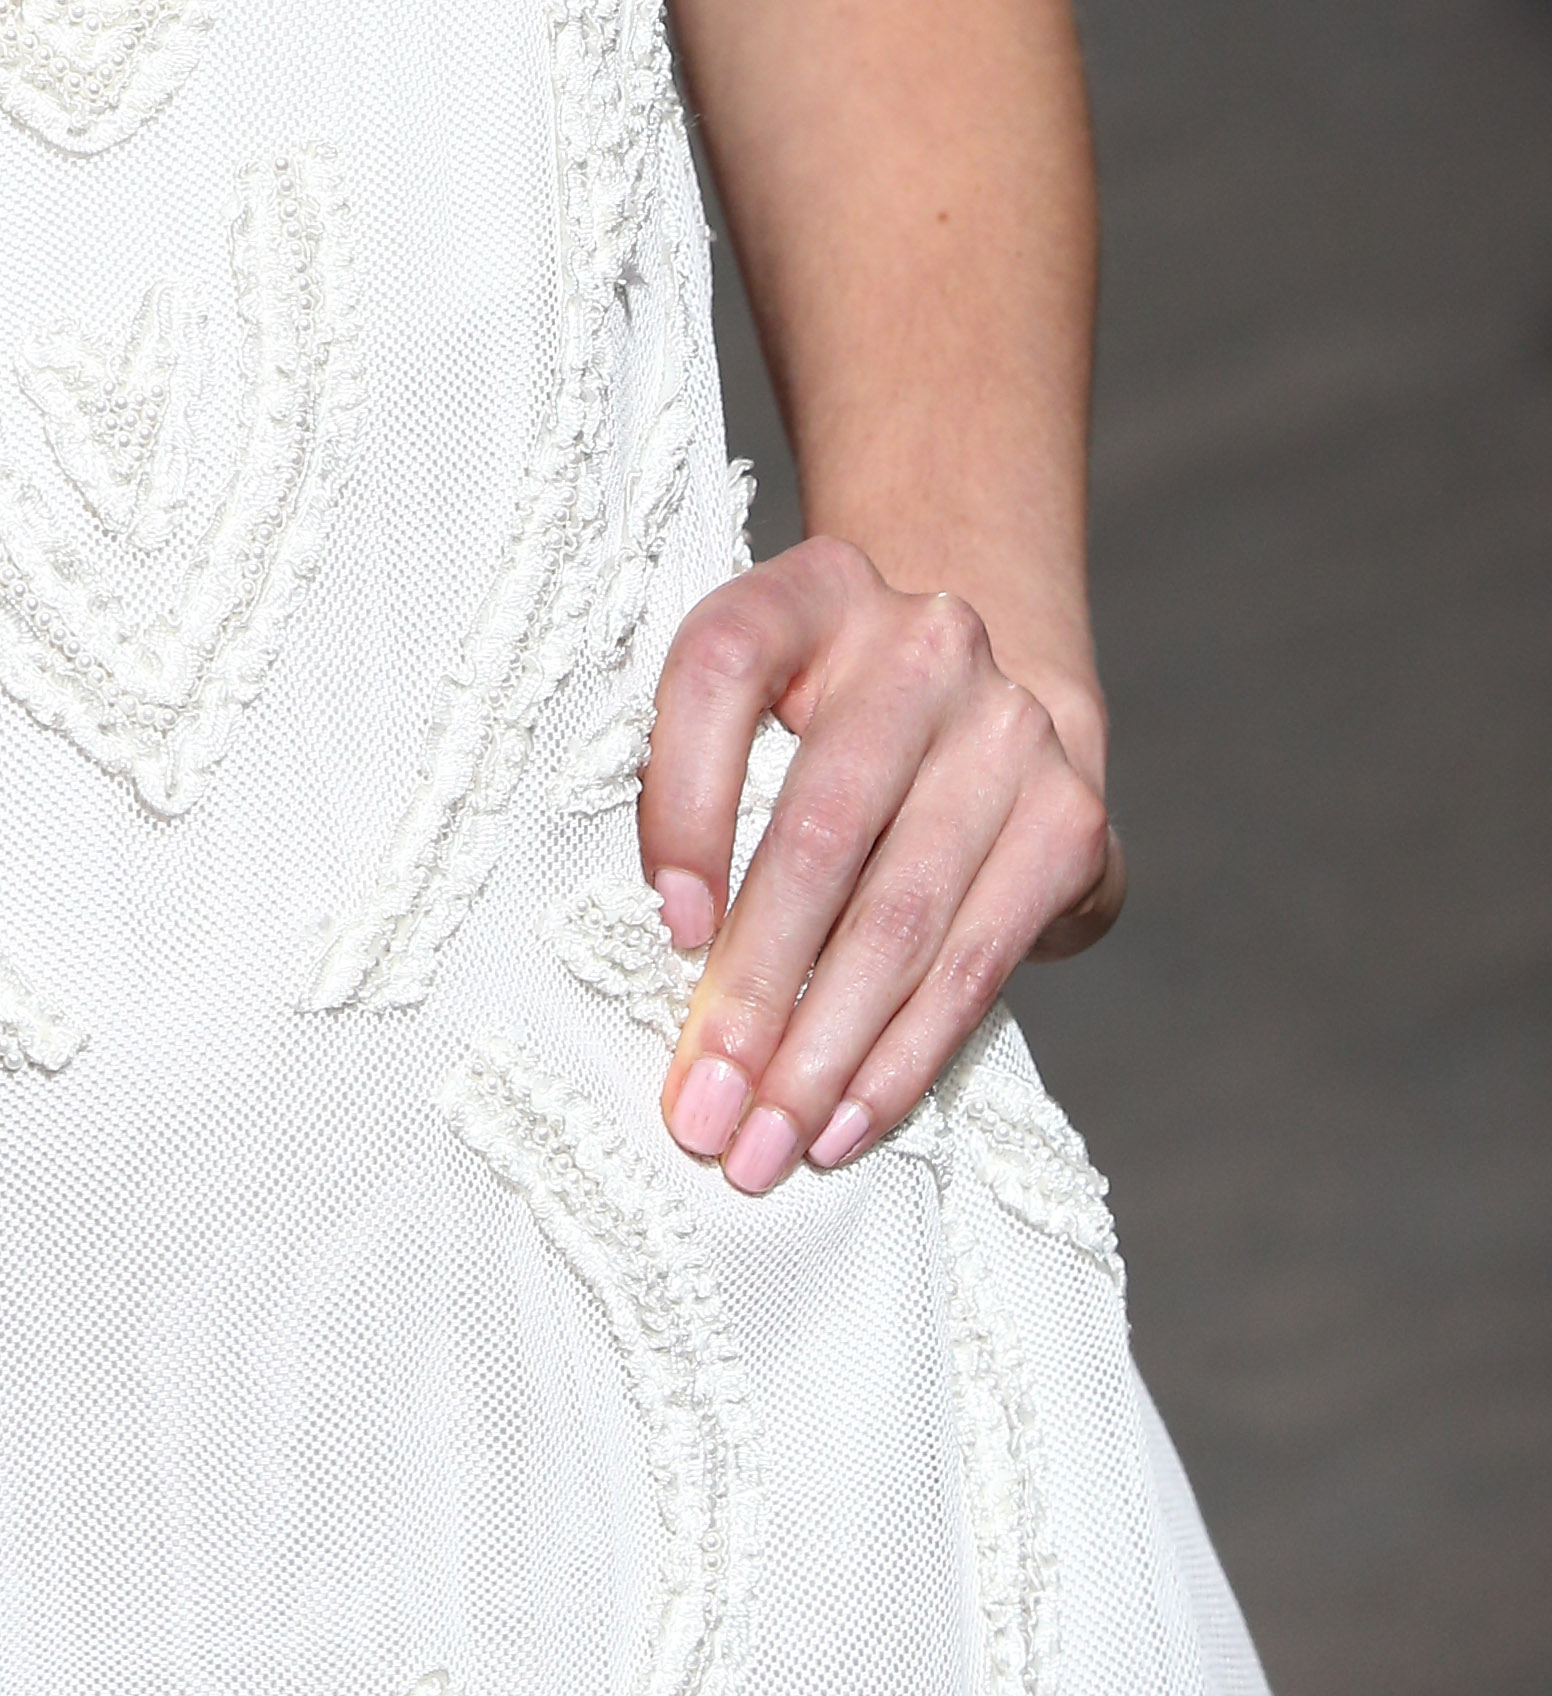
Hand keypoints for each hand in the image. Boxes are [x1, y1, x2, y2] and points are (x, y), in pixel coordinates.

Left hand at [636, 535, 1122, 1193]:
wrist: (985, 706)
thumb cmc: (825, 728)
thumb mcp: (758, 706)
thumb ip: (699, 784)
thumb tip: (664, 953)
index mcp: (813, 590)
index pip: (722, 667)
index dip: (683, 799)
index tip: (664, 930)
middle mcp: (921, 641)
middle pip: (817, 827)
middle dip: (752, 990)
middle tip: (699, 1109)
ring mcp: (1009, 726)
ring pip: (899, 916)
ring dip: (822, 1054)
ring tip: (761, 1145)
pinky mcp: (1070, 817)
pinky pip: (973, 961)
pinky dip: (902, 1058)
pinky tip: (846, 1121)